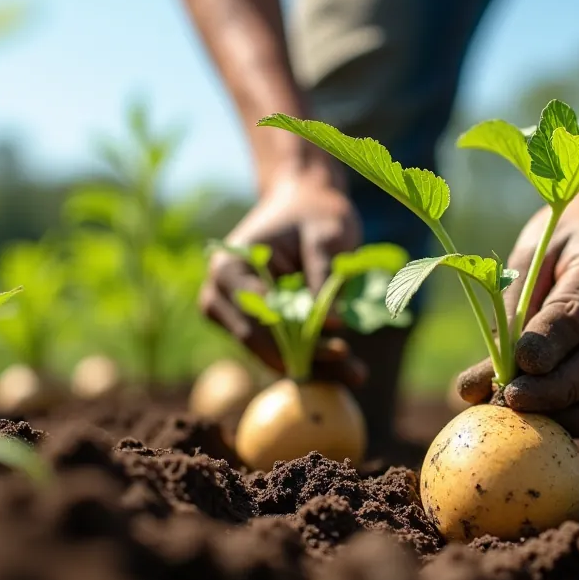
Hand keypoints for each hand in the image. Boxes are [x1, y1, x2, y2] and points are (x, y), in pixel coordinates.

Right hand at [199, 161, 366, 384]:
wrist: (304, 205)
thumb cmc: (315, 214)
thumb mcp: (326, 235)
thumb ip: (324, 275)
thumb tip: (331, 325)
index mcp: (230, 267)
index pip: (259, 310)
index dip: (297, 330)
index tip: (337, 341)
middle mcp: (219, 296)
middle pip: (264, 340)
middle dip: (309, 356)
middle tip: (354, 369)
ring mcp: (232, 316)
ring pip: (275, 352)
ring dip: (316, 364)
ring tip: (359, 374)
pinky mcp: (254, 329)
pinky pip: (284, 350)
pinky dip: (316, 359)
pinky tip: (352, 369)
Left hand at [456, 189, 578, 436]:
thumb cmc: (559, 242)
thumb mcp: (530, 258)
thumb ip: (510, 317)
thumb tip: (473, 388)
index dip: (546, 348)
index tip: (511, 375)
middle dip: (557, 391)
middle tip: (512, 404)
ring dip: (575, 416)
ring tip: (529, 422)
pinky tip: (553, 421)